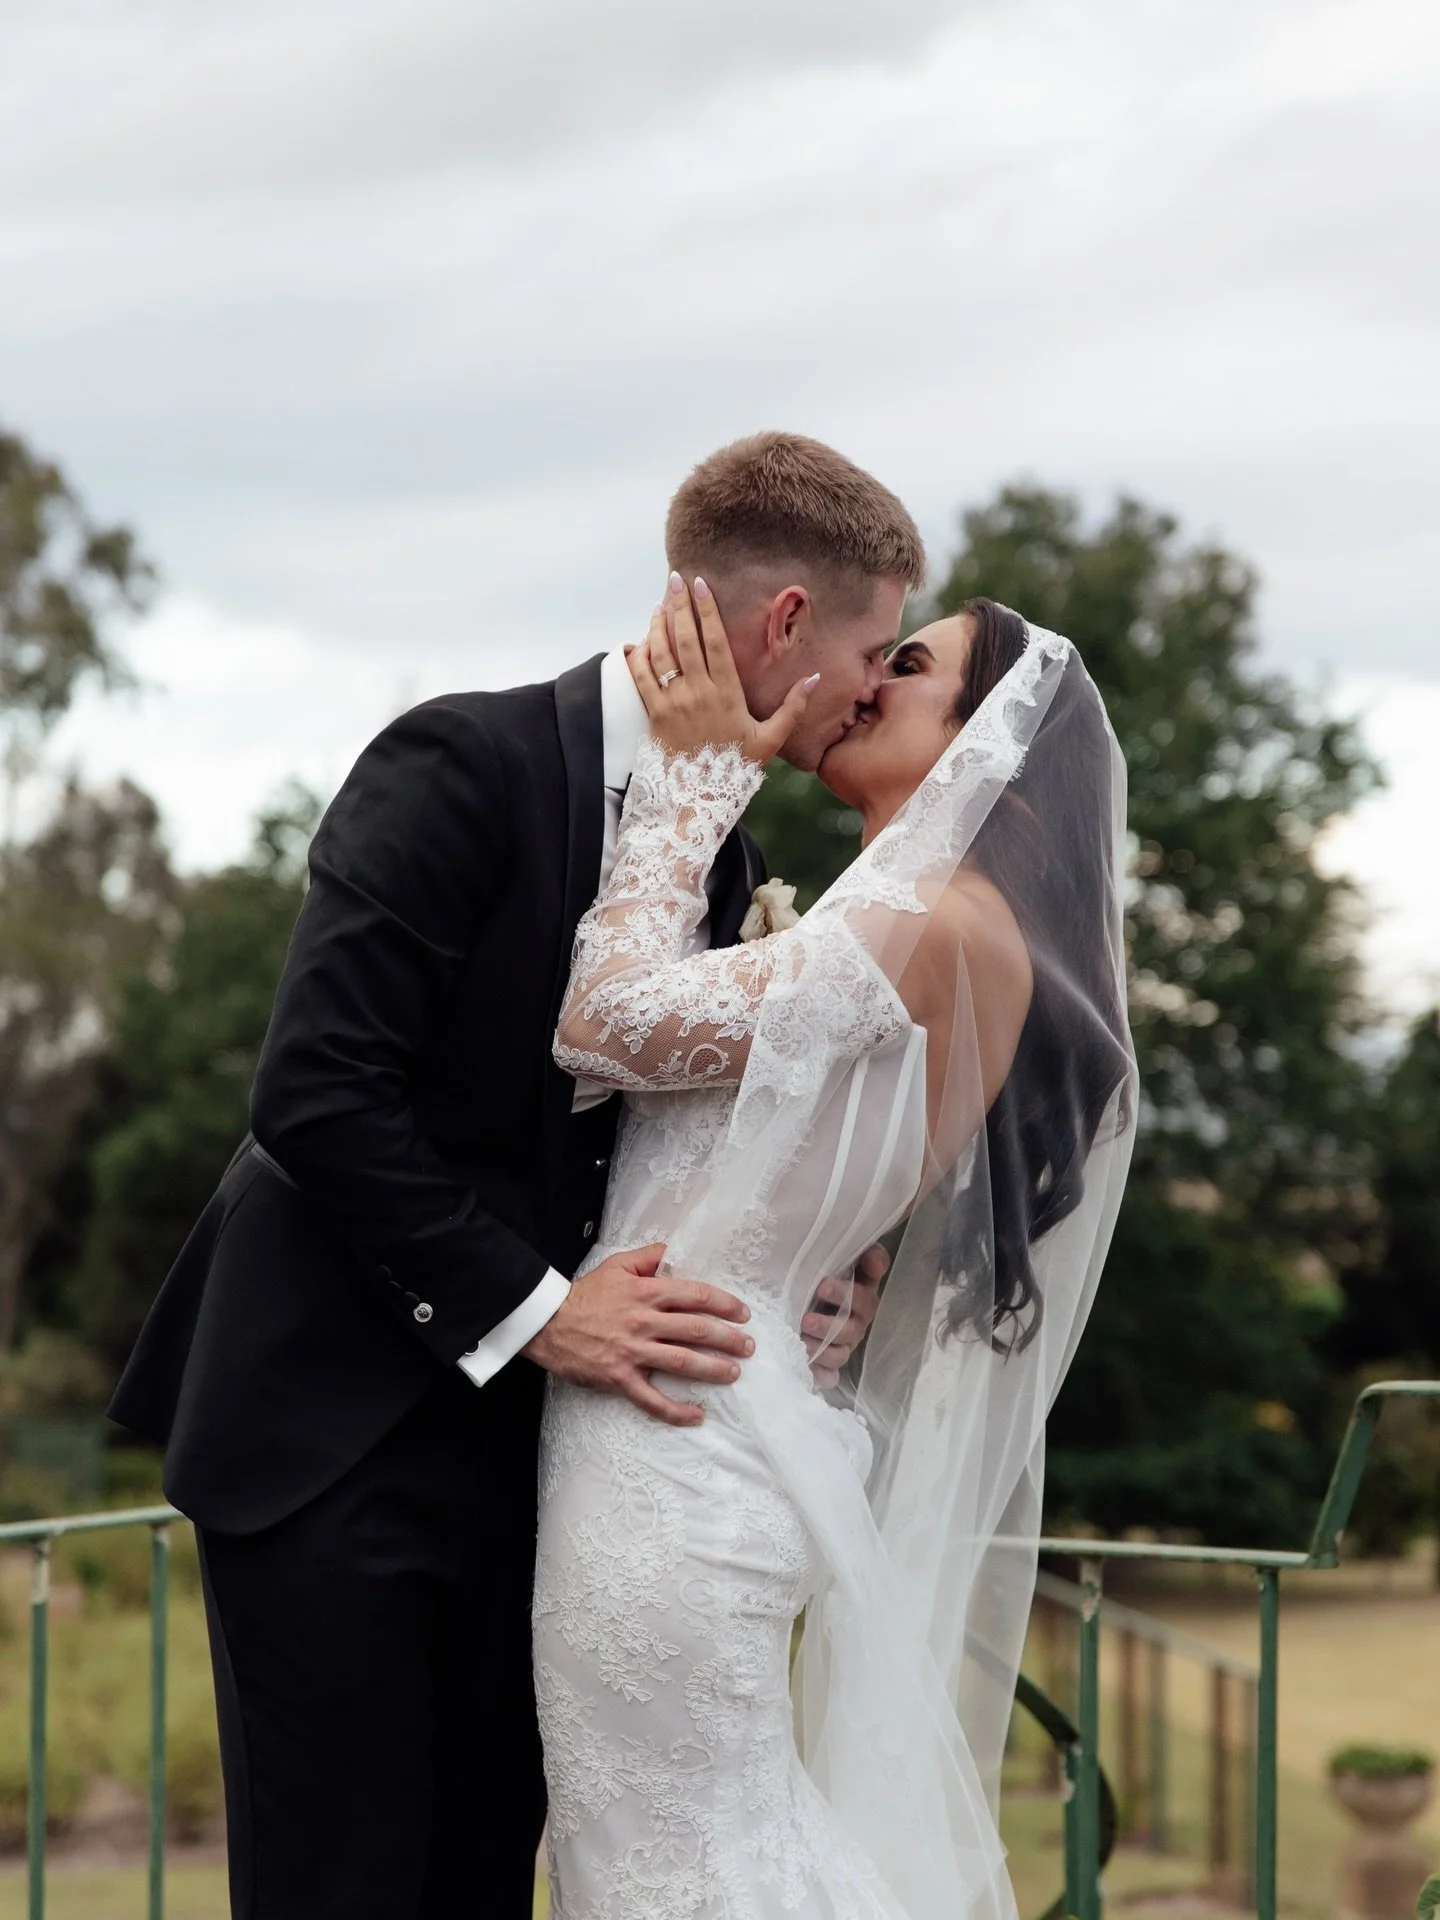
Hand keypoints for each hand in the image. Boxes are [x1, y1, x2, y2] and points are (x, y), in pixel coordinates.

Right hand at [523, 1242, 754, 1427]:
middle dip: (728, 1339)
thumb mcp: (616, 1265)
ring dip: (713, 1369)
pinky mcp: (620, 1378)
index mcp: (646, 1292)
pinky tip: (697, 1415)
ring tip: (733, 1373)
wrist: (547, 1323)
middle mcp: (644, 1322)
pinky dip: (676, 1410)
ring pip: (682, 1362)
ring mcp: (633, 1352)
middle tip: (748, 1347)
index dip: (725, 1304)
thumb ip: (648, 1256)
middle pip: (696, 1330)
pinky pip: (652, 1399)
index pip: (695, 1296)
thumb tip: (672, 1251)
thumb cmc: (584, 1294)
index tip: (743, 1313)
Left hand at [628, 571, 817, 765]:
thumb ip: (793, 708)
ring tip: (660, 605)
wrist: (700, 798)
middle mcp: (698, 693)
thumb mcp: (770, 739)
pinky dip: (637, 658)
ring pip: (661, 654)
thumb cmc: (736, 768)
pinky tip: (637, 642)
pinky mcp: (654, 715)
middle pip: (685, 639)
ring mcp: (673, 703)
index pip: (715, 642)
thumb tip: (816, 679)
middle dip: (679, 605)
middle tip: (675, 579)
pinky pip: (641, 679)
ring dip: (658, 625)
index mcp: (727, 693)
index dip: (707, 611)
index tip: (701, 585)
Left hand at [801, 1243, 887, 1389]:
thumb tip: (875, 1263)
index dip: (845, 1293)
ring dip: (821, 1349)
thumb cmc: (826, 1274)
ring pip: (839, 1353)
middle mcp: (856, 1324)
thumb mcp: (844, 1259)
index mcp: (862, 1297)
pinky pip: (829, 1375)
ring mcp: (844, 1345)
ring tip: (800, 1340)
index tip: (822, 1285)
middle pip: (849, 1329)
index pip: (864, 1298)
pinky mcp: (830, 1364)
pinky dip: (819, 1373)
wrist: (809, 1298)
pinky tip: (807, 1368)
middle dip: (828, 1325)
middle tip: (806, 1319)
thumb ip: (865, 1255)